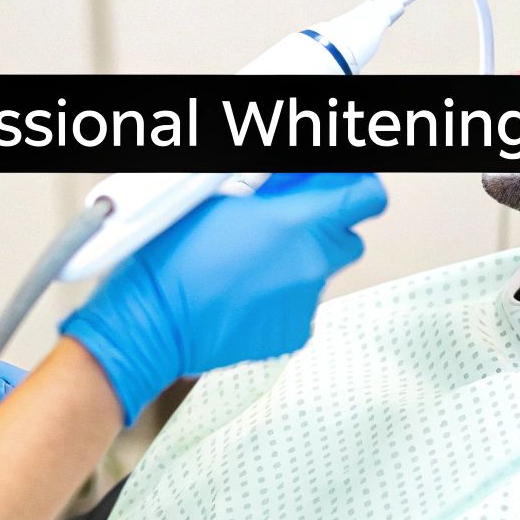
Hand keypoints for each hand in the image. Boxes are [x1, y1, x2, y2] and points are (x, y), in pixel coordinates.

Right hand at [60, 172, 385, 424]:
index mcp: (296, 223)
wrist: (154, 323)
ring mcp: (304, 302)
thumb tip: (289, 186)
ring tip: (250, 266)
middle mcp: (310, 264)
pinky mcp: (292, 333)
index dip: (358, 189)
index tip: (345, 188)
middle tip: (286, 226)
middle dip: (325, 229)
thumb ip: (271, 193)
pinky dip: (283, 299)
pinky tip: (247, 295)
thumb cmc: (173, 260)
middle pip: (348, 238)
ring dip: (298, 265)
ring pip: (321, 274)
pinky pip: (302, 307)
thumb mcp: (219, 201)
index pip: (365, 198)